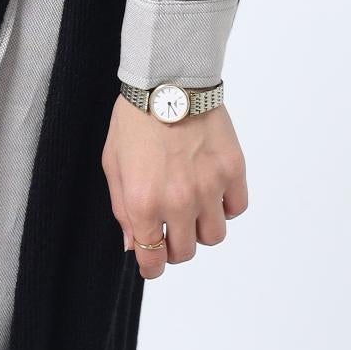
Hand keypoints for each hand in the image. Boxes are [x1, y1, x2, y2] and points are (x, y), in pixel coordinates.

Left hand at [102, 96, 247, 283]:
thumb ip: (122, 210)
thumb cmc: (134, 120)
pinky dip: (226, 206)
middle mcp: (179, 202)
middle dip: (175, 248)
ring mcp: (209, 187)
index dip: (152, 268)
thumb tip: (134, 244)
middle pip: (186, 252)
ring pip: (215, 235)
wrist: (168, 81)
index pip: (153, 260)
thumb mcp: (113, 165)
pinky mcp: (232, 170)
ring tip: (193, 209)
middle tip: (171, 231)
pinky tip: (213, 191)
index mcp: (144, 203)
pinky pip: (237, 208)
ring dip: (202, 229)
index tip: (153, 264)